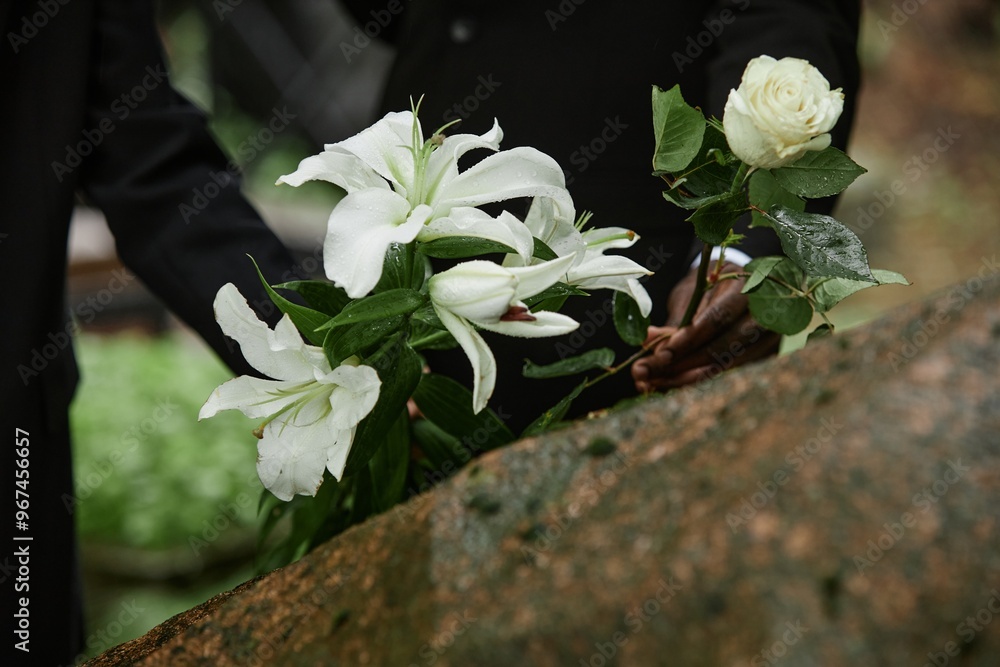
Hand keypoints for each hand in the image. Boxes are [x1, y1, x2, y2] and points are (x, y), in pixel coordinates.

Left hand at [631, 261, 779, 391]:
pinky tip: (675, 385)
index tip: (662, 354)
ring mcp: (771, 337)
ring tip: (657, 384)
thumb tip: (648, 340)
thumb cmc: (712, 286)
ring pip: (729, 366)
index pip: (718, 318)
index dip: (689, 339)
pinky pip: (732, 373)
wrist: (739, 286)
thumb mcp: (692, 293)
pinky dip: (702, 380)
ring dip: (689, 379)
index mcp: (747, 286)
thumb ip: (676, 319)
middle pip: (726, 348)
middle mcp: (767, 313)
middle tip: (652, 376)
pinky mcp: (767, 355)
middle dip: (686, 365)